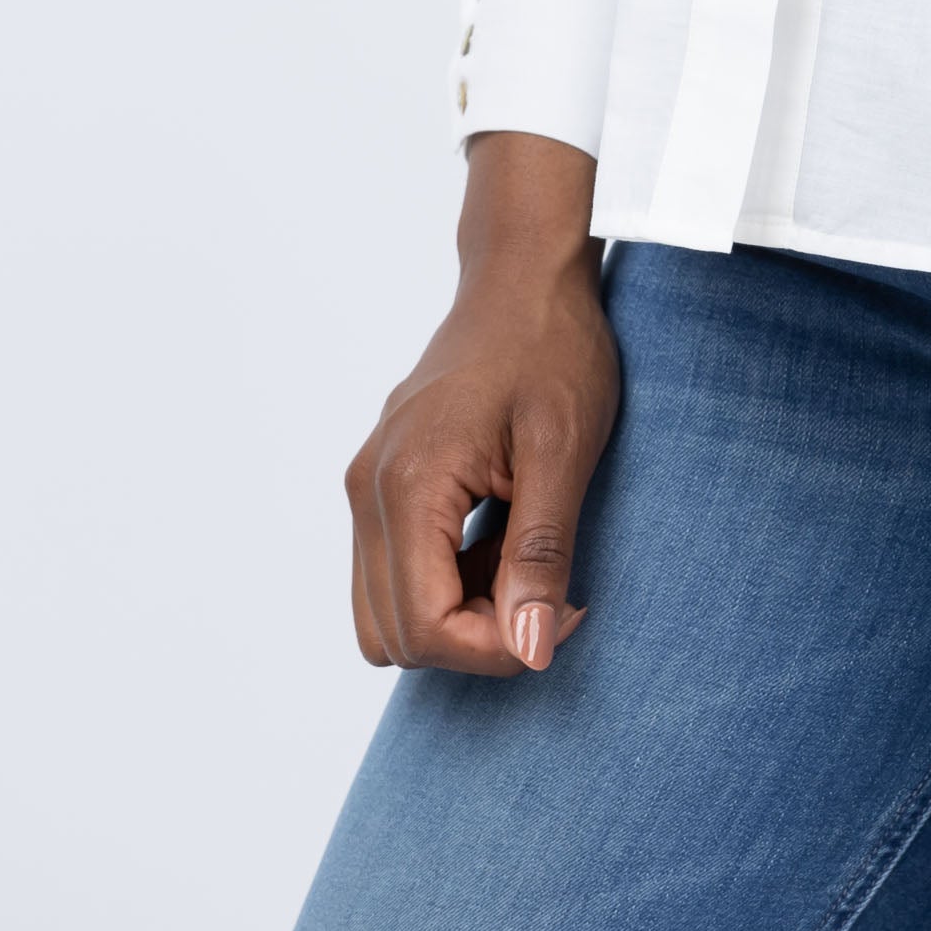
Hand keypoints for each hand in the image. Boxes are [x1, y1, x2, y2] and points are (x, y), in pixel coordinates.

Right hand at [345, 133, 618, 675]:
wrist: (522, 280)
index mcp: (408, 483)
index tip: (563, 613)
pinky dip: (444, 582)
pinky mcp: (378, 484)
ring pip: (385, 615)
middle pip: (396, 637)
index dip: (496, 649)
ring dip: (457, 615)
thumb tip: (530, 650)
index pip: (426, 629)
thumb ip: (540, 554)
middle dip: (475, 639)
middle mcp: (368, 490)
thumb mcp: (564, 450)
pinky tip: (500, 537)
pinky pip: (392, 574)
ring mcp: (366, 486)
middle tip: (548, 591)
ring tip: (522, 561)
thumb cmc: (551, 350)